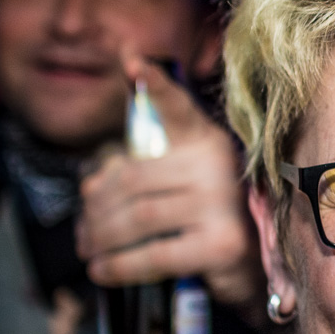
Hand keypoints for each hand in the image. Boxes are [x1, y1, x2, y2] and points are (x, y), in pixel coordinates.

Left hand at [77, 53, 262, 310]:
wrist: (252, 273)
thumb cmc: (205, 223)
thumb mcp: (178, 185)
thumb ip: (139, 172)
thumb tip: (93, 183)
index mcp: (207, 143)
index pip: (178, 111)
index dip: (155, 86)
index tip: (131, 60)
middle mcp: (219, 166)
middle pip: (134, 178)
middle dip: (97, 207)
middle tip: (82, 231)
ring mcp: (223, 204)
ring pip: (137, 216)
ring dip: (102, 237)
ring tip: (89, 250)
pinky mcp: (222, 245)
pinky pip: (153, 254)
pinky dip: (120, 265)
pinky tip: (103, 269)